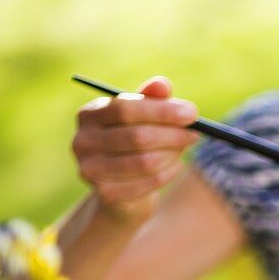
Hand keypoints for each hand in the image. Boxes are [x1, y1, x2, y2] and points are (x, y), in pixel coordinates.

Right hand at [71, 76, 197, 223]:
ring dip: (171, 155)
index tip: (192, 113)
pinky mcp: (106, 194)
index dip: (161, 110)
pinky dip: (168, 174)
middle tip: (195, 134)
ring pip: (144, 162)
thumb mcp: (142, 118)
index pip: (125, 108)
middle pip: (135, 136)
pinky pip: (147, 183)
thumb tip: (162, 85)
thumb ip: (151, 99)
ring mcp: (91, 170)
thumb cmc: (134, 143)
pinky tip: (175, 167)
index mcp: (89, 115)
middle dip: (171, 135)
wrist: (123, 190)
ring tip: (183, 150)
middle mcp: (83, 141)